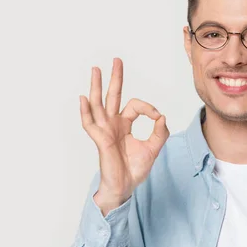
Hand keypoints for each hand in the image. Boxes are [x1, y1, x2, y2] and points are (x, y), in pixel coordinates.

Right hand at [79, 57, 169, 213]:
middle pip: (112, 96)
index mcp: (124, 124)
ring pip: (99, 104)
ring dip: (96, 86)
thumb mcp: (154, 148)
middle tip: (116, 60)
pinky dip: (86, 111)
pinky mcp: (100, 140)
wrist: (126, 186)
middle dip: (115, 78)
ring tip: (96, 70)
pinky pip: (90, 124)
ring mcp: (105, 130)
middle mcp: (113, 124)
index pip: (134, 106)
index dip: (148, 108)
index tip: (157, 117)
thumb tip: (162, 117)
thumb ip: (160, 132)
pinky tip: (84, 98)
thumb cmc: (135, 169)